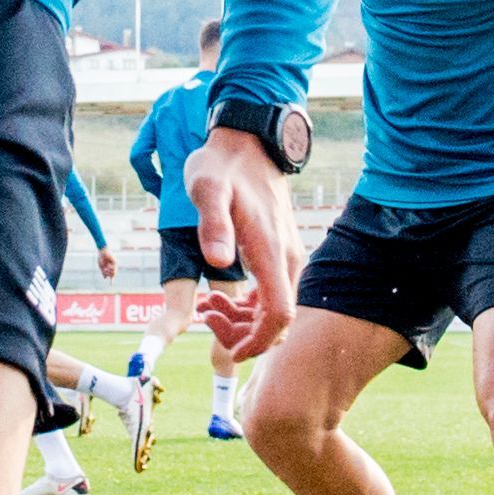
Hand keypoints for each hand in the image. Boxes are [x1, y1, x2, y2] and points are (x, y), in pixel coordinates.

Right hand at [95, 244, 118, 280]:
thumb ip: (103, 272)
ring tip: (105, 268)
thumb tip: (105, 278)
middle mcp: (113, 266)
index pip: (112, 275)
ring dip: (108, 272)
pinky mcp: (115, 262)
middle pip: (112, 274)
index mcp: (110, 267)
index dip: (112, 280)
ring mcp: (114, 264)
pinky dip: (110, 269)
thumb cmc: (101, 258)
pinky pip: (113, 268)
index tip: (111, 285)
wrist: (102, 251)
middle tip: (104, 271)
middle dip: (107, 274)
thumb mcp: (101, 266)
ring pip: (113, 272)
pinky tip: (107, 266)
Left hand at [181, 130, 297, 362]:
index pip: (279, 315)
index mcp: (271, 251)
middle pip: (278, 321)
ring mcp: (286, 257)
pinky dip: (248, 306)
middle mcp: (287, 259)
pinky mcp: (280, 254)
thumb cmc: (222, 165)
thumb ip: (213, 224)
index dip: (258, 342)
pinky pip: (271, 294)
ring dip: (242, 321)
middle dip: (244, 334)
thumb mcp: (207, 189)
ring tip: (207, 307)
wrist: (246, 142)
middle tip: (206, 316)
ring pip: (275, 310)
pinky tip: (219, 296)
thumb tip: (220, 260)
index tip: (231, 352)